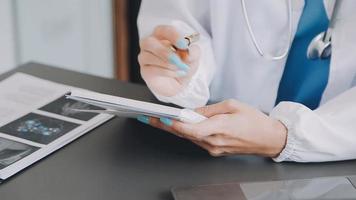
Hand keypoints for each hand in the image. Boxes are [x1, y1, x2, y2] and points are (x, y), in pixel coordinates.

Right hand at [138, 25, 199, 96]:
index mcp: (161, 35)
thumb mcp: (193, 58)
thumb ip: (194, 52)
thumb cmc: (183, 65)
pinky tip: (178, 73)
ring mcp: (145, 58)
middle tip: (178, 60)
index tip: (184, 45)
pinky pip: (153, 69)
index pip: (163, 30)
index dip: (173, 36)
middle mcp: (150, 45)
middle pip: (149, 42)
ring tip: (181, 68)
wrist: (178, 83)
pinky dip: (167, 72)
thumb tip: (188, 53)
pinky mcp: (145, 71)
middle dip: (164, 51)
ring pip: (149, 57)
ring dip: (168, 64)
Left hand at [138, 99, 287, 157]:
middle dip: (165, 125)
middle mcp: (215, 141)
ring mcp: (214, 148)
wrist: (268, 139)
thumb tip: (193, 112)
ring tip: (160, 120)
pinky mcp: (215, 151)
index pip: (191, 128)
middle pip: (185, 133)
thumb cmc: (254, 121)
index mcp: (220, 127)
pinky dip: (188, 132)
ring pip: (189, 137)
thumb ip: (209, 109)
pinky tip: (181, 125)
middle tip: (150, 118)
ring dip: (175, 128)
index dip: (174, 124)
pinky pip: (197, 140)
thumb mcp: (232, 105)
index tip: (161, 118)